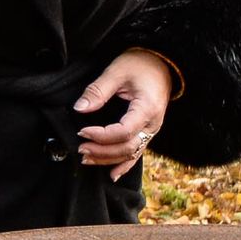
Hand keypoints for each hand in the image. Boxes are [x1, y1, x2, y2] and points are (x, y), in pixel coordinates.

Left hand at [74, 49, 171, 180]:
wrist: (161, 65)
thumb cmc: (140, 65)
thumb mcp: (116, 72)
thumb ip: (97, 90)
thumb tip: (79, 108)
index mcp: (147, 109)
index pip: (124, 132)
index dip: (102, 136)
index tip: (83, 132)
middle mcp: (152, 125)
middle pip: (127, 148)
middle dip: (102, 152)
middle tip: (80, 148)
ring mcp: (152, 132)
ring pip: (131, 154)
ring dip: (108, 160)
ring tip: (86, 159)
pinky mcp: (147, 133)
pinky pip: (137, 154)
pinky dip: (124, 165)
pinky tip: (111, 174)